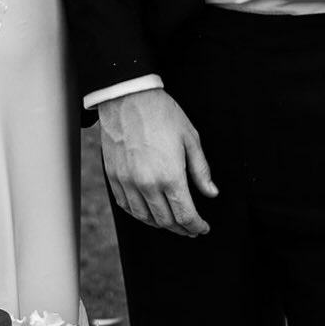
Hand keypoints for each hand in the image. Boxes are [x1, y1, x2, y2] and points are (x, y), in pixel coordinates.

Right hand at [98, 89, 217, 237]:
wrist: (127, 97)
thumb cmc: (161, 113)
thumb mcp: (190, 138)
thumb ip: (201, 170)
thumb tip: (211, 193)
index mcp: (170, 176)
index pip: (186, 216)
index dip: (196, 226)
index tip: (202, 228)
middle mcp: (147, 184)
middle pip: (166, 221)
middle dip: (181, 228)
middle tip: (189, 228)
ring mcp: (127, 182)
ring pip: (145, 218)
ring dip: (160, 224)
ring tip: (170, 222)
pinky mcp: (113, 176)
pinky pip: (126, 206)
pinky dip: (139, 214)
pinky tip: (148, 211)